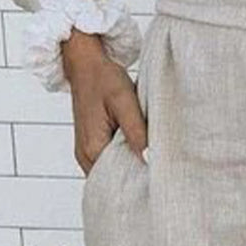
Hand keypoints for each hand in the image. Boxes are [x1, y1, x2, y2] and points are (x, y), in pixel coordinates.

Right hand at [62, 28, 147, 174]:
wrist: (85, 65)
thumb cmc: (103, 79)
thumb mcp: (124, 101)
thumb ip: (136, 131)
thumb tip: (149, 158)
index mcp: (93, 148)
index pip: (117, 180)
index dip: (139, 179)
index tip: (160, 176)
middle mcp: (85, 156)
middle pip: (113, 180)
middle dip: (135, 176)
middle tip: (161, 170)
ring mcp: (86, 153)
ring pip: (111, 171)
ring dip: (129, 166)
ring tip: (151, 159)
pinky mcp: (90, 146)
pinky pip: (108, 161)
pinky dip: (123, 157)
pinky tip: (137, 148)